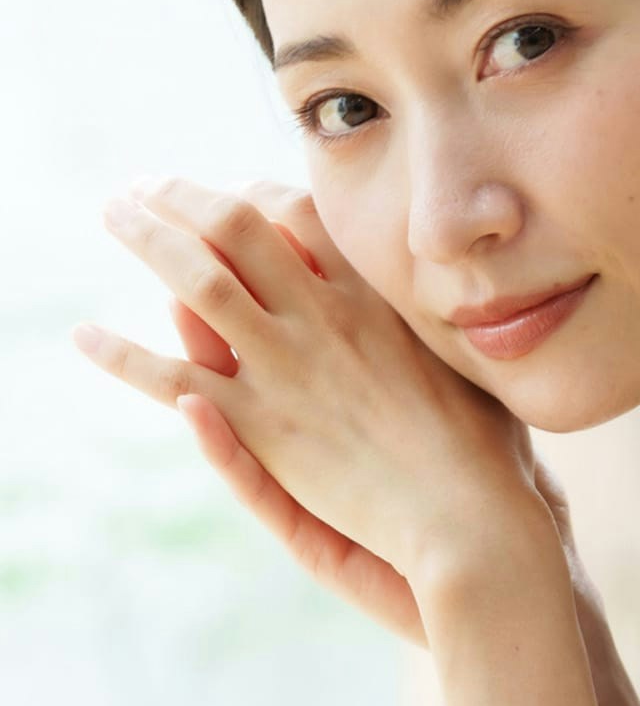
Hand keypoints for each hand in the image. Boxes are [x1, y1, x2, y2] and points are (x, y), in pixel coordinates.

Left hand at [75, 175, 550, 583]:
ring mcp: (287, 368)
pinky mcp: (259, 426)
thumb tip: (450, 308)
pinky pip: (171, 379)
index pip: (302, 216)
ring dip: (147, 239)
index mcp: (375, 301)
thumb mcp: (472, 371)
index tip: (231, 194)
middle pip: (239, 228)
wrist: (472, 521)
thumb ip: (440, 333)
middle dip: (186, 196)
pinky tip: (84, 337)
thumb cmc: (490, 459)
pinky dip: (121, 357)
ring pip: (196, 281)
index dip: (257, 196)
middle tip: (148, 185)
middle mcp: (325, 319)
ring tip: (113, 215)